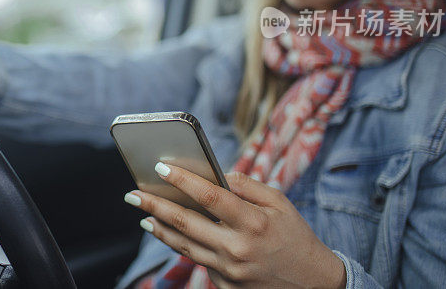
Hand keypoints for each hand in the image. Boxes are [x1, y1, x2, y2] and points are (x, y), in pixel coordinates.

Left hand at [123, 164, 346, 287]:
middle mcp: (237, 248)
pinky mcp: (225, 286)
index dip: (182, 180)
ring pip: (183, 245)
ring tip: (143, 215)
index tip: (160, 167)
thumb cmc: (295, 236)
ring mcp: (229, 271)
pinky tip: (169, 234)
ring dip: (159, 228)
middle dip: (154, 206)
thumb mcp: (280, 203)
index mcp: (253, 223)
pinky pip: (198, 261)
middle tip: (133, 194)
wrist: (313, 284)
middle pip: (185, 223)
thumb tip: (216, 175)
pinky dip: (181, 245)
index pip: (209, 197)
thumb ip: (247, 186)